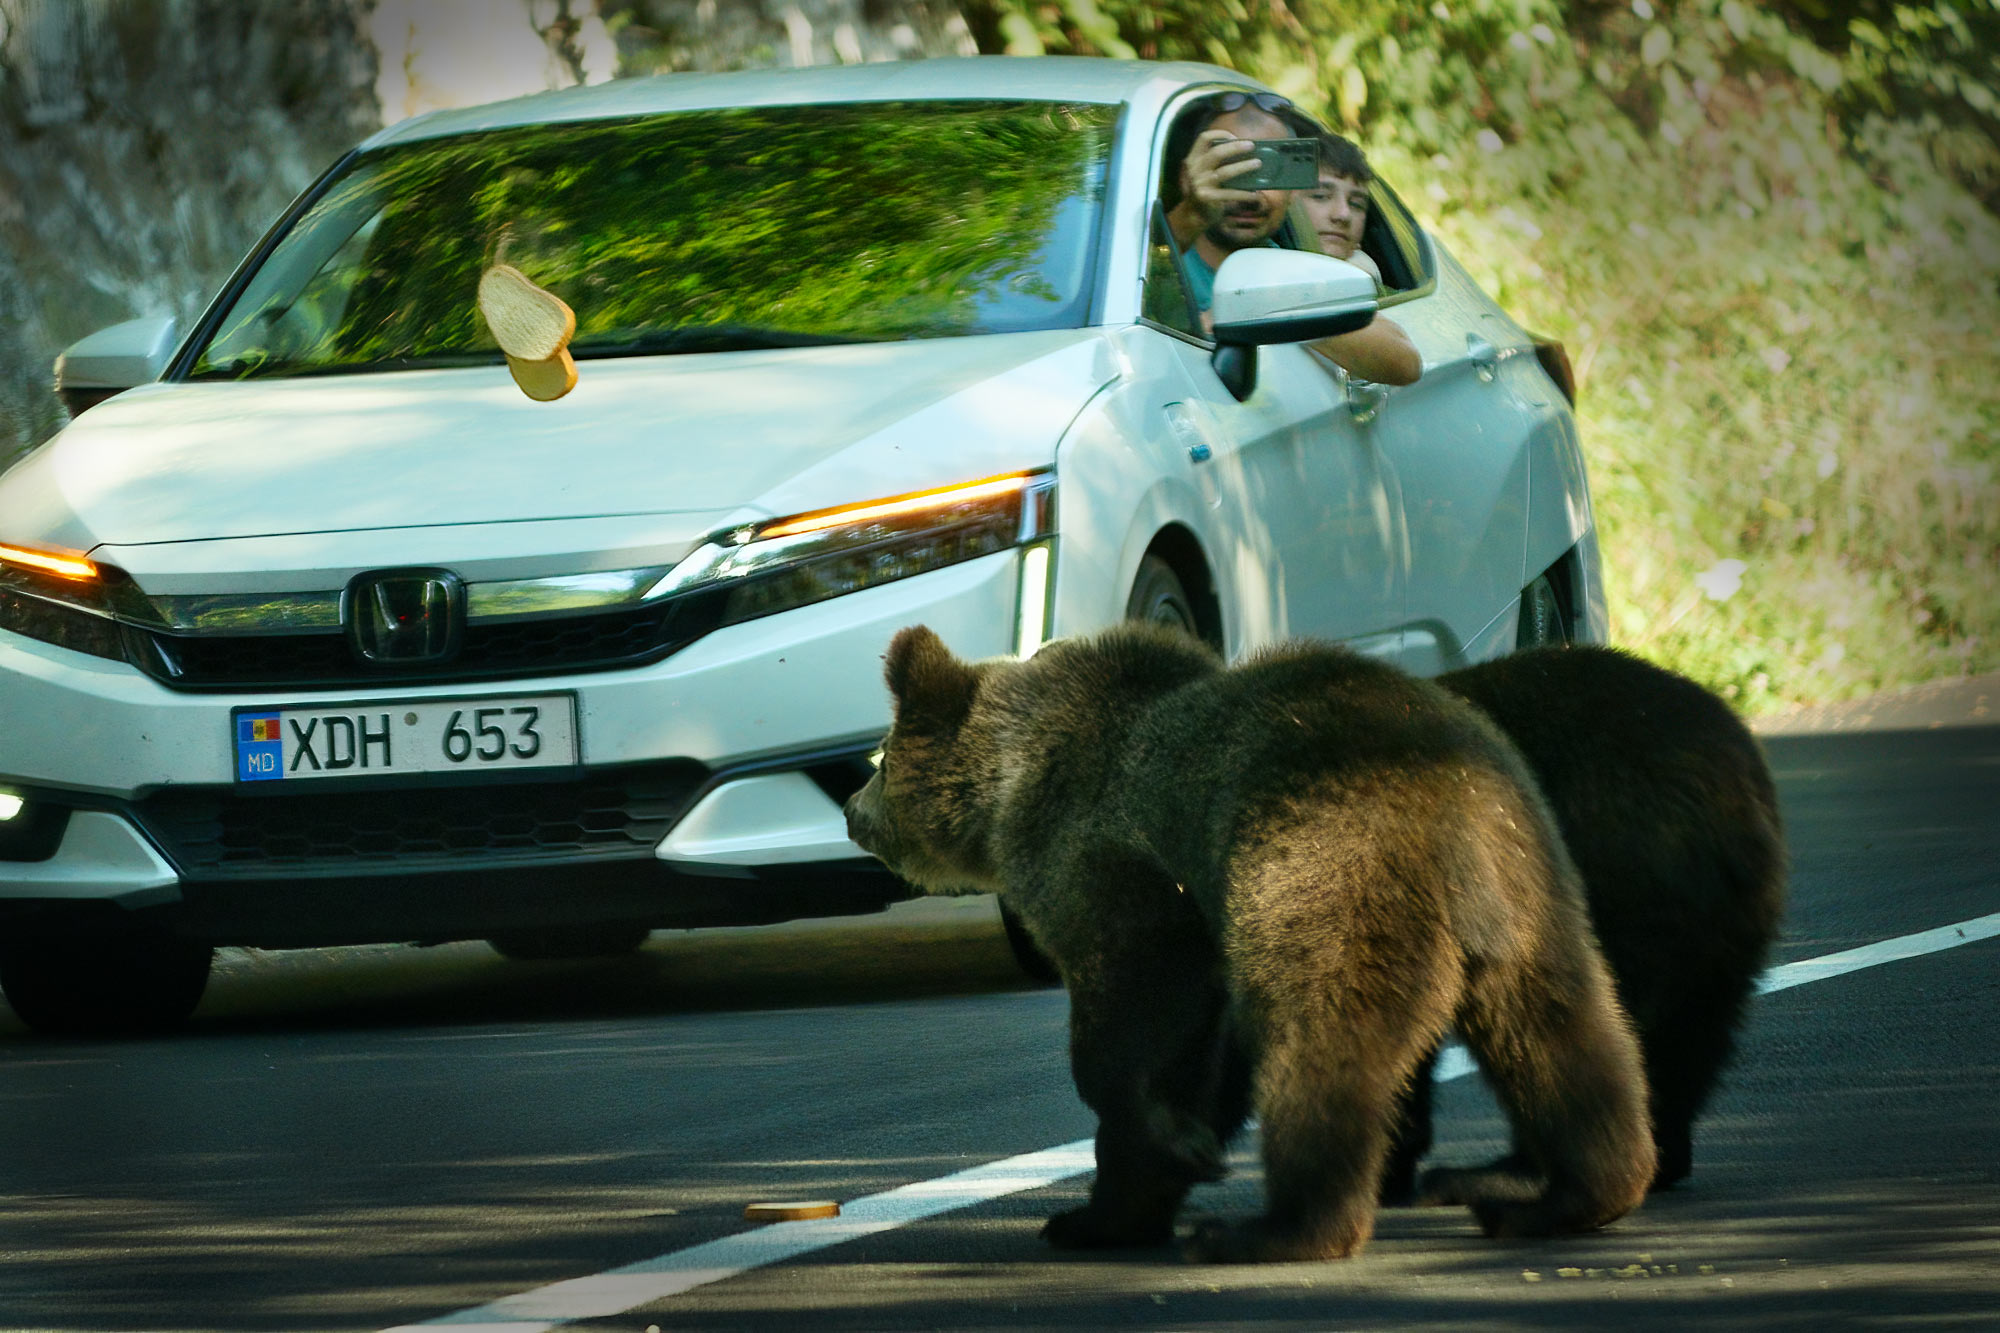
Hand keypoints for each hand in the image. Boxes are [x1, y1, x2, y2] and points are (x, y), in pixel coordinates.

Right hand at [1170, 130, 1262, 246]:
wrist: (1194, 215)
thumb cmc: (1207, 189)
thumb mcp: (1207, 172)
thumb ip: (1219, 162)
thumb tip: (1248, 152)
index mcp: (1193, 159)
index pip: (1204, 138)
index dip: (1220, 134)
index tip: (1235, 137)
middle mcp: (1194, 170)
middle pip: (1216, 153)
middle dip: (1235, 147)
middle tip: (1251, 146)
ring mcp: (1199, 184)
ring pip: (1224, 172)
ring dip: (1243, 167)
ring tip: (1258, 164)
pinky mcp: (1206, 198)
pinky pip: (1229, 194)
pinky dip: (1244, 194)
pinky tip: (1255, 194)